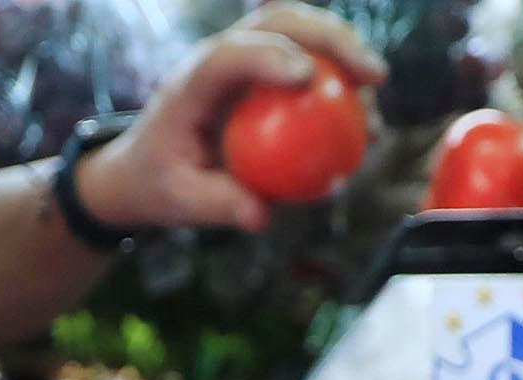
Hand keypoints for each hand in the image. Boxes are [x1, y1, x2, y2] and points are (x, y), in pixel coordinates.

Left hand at [76, 3, 383, 235]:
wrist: (146, 167)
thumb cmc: (160, 183)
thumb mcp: (181, 201)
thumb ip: (218, 204)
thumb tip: (261, 216)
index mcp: (192, 82)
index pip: (229, 55)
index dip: (267, 55)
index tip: (306, 78)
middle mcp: (222, 57)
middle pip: (280, 21)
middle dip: (330, 36)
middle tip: (370, 73)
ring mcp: (246, 59)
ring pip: (300, 30)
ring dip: (343, 47)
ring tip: (376, 85)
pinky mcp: (264, 73)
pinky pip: (309, 63)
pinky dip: (340, 79)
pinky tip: (367, 112)